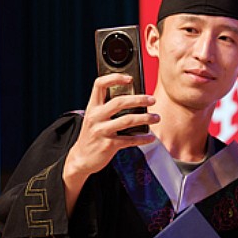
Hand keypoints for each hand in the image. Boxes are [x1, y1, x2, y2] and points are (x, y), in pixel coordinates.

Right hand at [63, 73, 157, 213]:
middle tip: (153, 99)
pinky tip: (150, 137)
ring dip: (145, 118)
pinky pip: (129, 140)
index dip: (114, 78)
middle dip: (139, 99)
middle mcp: (95, 116)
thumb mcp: (95, 118)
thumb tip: (133, 99)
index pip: (100, 85)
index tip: (130, 78)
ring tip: (156, 118)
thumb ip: (108, 108)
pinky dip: (142, 138)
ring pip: (127, 120)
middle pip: (119, 102)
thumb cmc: (93, 135)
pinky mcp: (108, 145)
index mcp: (92, 106)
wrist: (81, 158)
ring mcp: (101, 131)